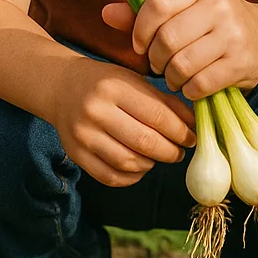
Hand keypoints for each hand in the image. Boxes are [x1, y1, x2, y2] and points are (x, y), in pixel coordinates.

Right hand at [51, 56, 195, 187]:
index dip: (181, 132)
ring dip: (152, 164)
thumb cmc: (105, 83)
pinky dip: (132, 176)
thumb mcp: (133, 81)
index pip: (158, 116)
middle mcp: (95, 110)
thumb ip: (164, 103)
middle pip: (145, 142)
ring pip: (129, 163)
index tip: (191, 138)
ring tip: (157, 155)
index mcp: (113, 87)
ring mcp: (83, 134)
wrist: (61, 86)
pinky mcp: (76, 154)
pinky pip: (112, 177)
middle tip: (179, 151)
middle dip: (171, 152)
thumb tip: (195, 126)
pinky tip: (139, 165)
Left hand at [103, 0, 257, 97]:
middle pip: (168, 37)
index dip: (140, 28)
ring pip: (183, 63)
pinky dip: (188, 89)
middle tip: (156, 65)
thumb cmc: (208, 22)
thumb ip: (142, 12)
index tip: (139, 44)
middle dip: (155, 58)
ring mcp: (234, 34)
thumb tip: (105, 13)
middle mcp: (220, 5)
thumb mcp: (180, 9)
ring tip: (172, 76)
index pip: (157, 3)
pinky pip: (201, 83)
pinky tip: (189, 86)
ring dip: (170, 76)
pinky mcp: (243, 63)